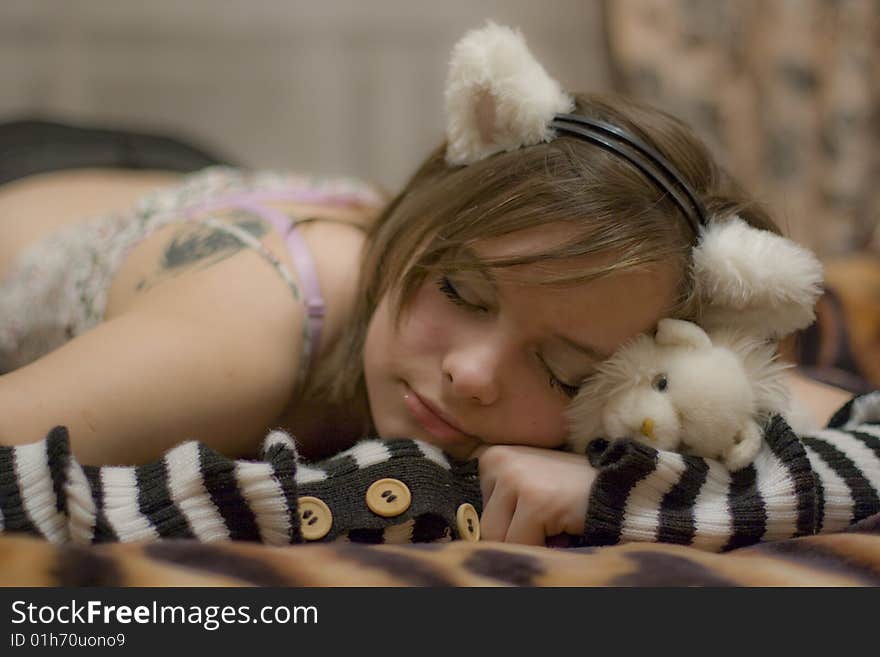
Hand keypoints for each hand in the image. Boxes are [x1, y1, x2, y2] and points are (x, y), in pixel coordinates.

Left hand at [475, 444, 596, 544]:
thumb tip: (473, 537)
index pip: (478, 511)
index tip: (534, 512)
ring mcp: (515, 478)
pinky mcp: (534, 500)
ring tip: (553, 524)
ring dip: (528, 542)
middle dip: (515, 535)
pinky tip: (562, 529)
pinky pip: (521, 544)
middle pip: (485, 526)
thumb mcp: (525, 487)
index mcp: (491, 457)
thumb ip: (499, 504)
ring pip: (498, 537)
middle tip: (547, 522)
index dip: (508, 523)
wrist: (620, 488)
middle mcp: (498, 460)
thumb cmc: (569, 494)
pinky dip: (542, 548)